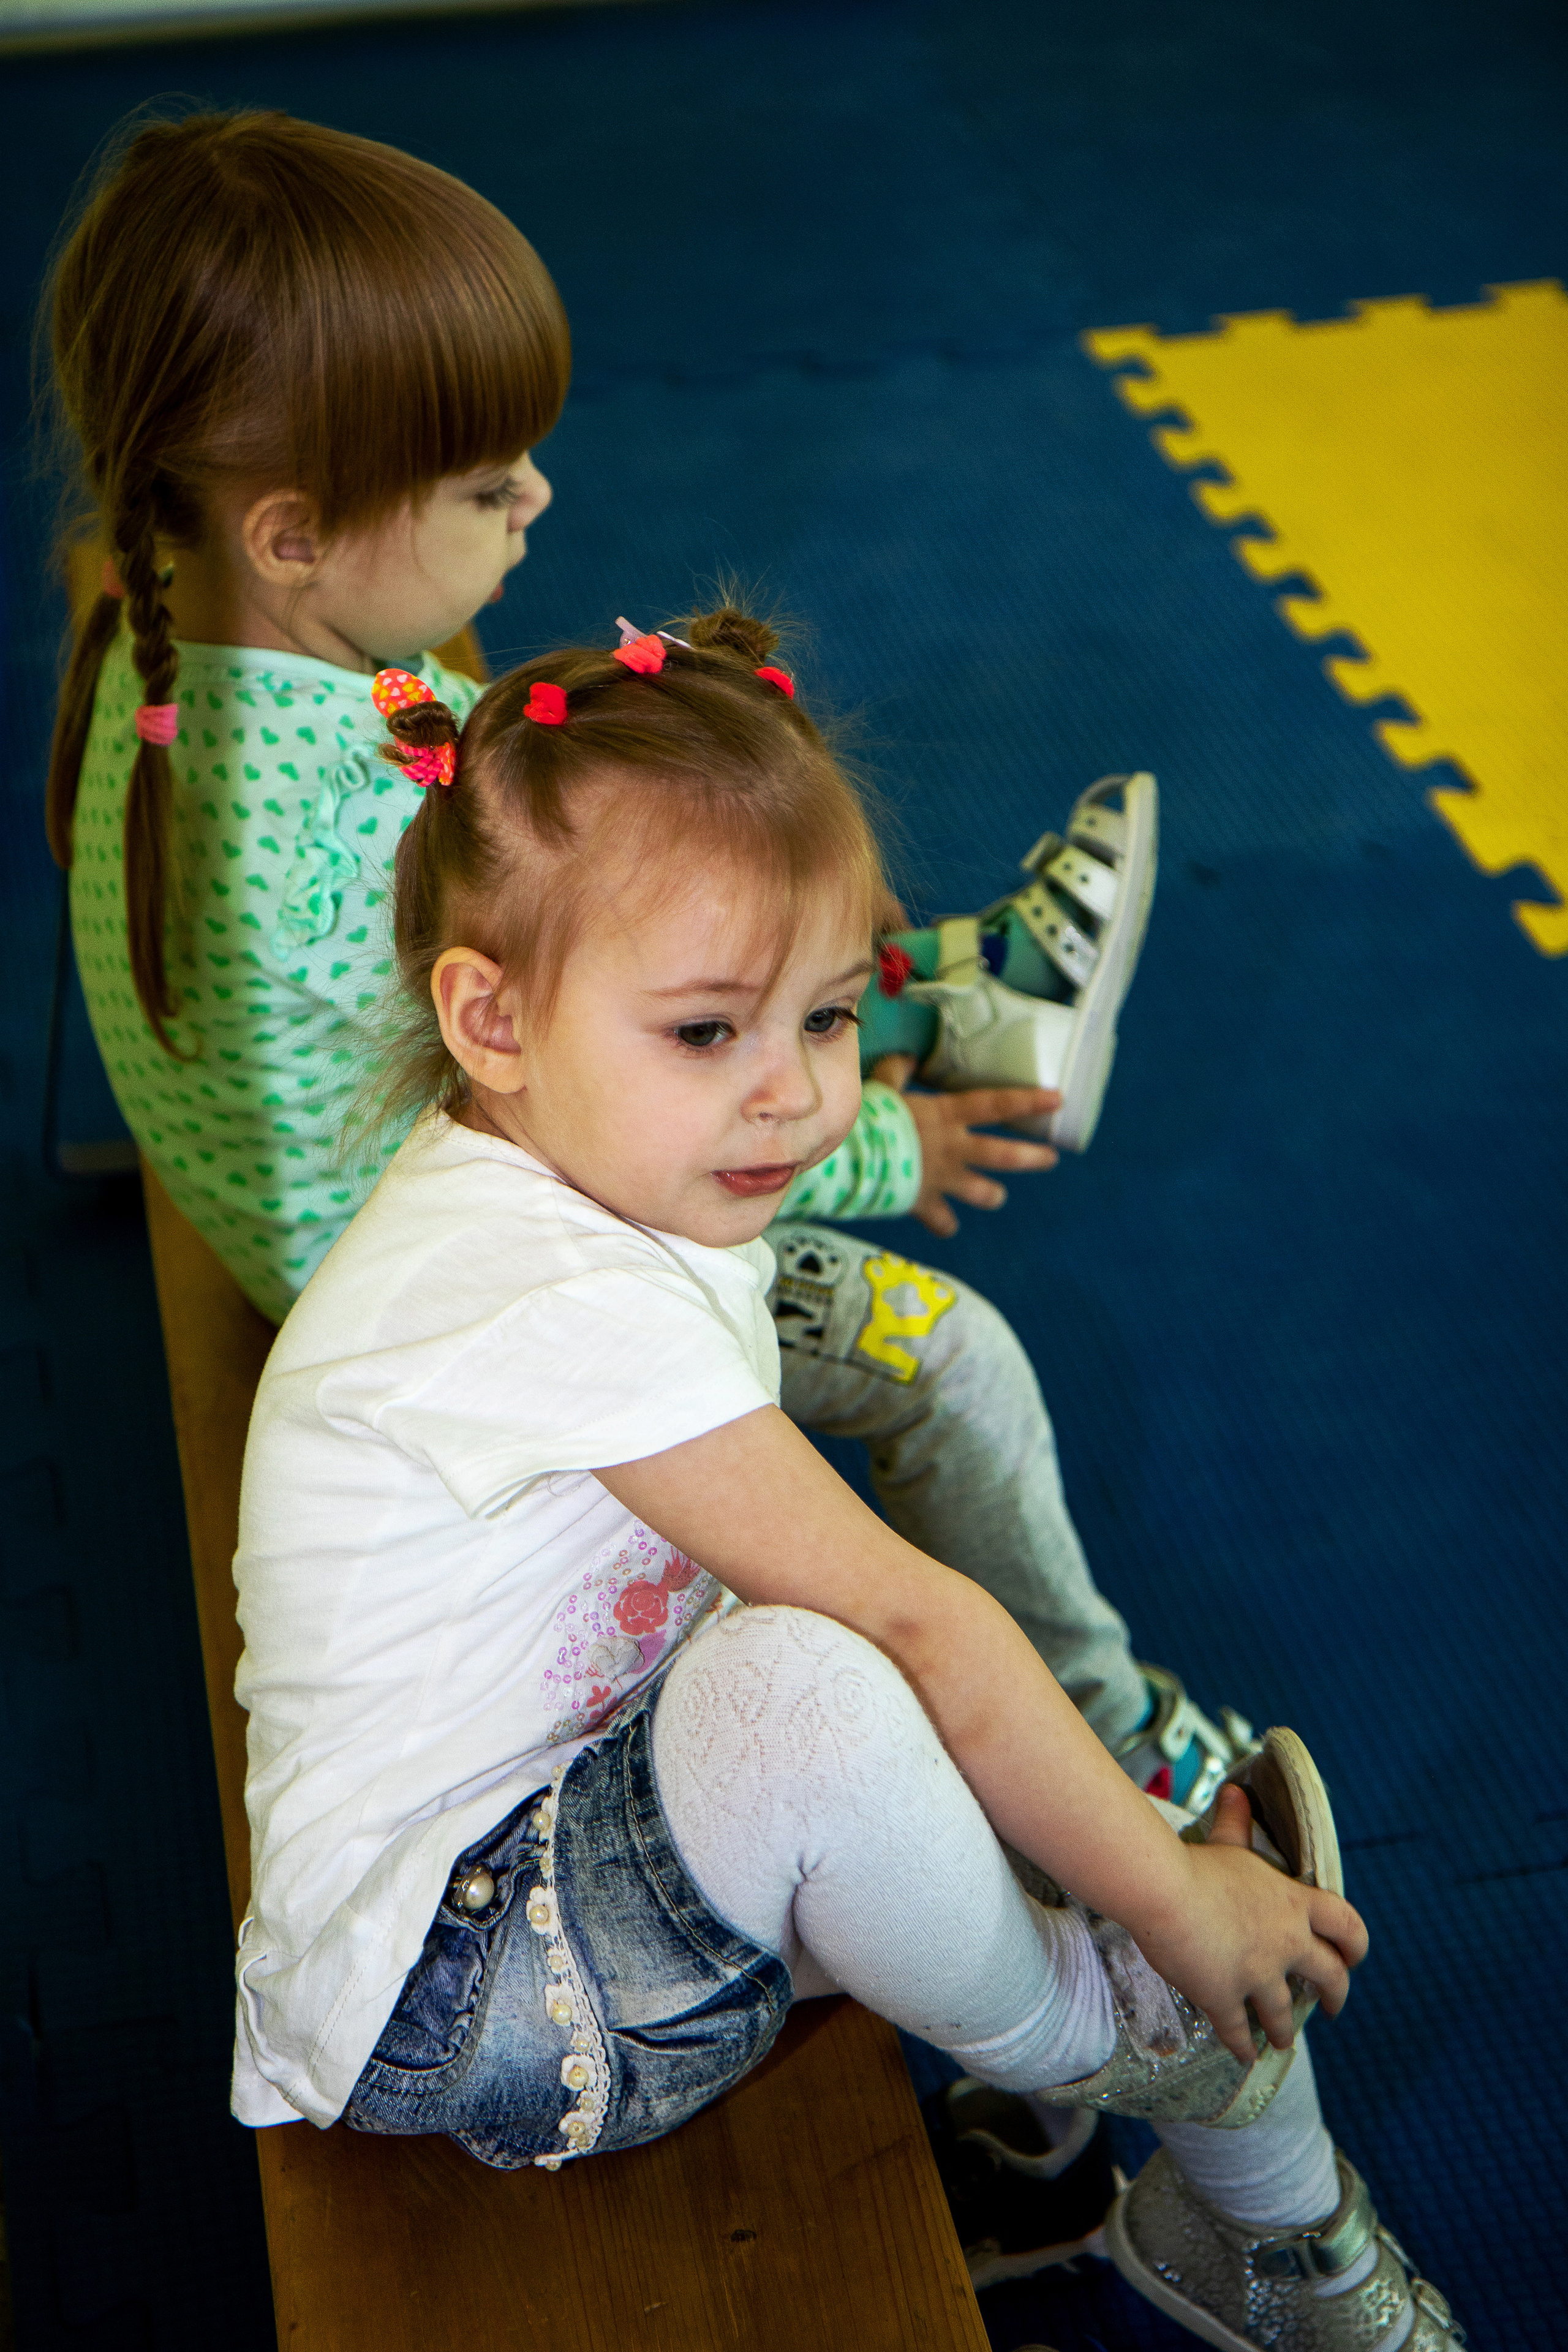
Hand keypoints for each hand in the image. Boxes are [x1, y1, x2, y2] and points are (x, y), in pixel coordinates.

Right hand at [869, 1054, 1059, 1236]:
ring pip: (983, 1192)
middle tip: (1051, 1159)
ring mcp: (942, 1178)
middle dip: (1032, 1158)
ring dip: (992, 1195)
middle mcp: (953, 1148)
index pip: (996, 1105)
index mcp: (947, 1116)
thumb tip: (906, 1057)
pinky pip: (943, 1222)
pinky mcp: (925, 1204)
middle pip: (1002, 1155)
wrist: (854, 1160)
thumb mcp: (884, 1088)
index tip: (1058, 1099)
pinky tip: (945, 1224)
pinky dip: (945, 1224)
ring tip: (996, 1196)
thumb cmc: (868, 1119)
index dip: (1029, 1102)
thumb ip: (897, 1072)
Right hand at [1127, 1787, 1369, 2064]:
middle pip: (1330, 1977)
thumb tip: (1236, 1792)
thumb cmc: (1194, 1863)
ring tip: (1282, 2038)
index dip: (1355, 1944)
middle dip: (1334, 1995)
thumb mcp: (1224, 1844)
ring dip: (1284, 2029)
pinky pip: (1239, 2031)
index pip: (1346, 1924)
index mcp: (1293, 1905)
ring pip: (1283, 2013)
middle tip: (1332, 2006)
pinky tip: (1244, 2056)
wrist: (1163, 1891)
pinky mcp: (1225, 1998)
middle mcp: (1286, 1943)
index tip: (1355, 1956)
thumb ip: (1235, 1824)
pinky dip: (1243, 2046)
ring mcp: (1259, 1975)